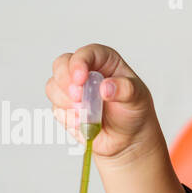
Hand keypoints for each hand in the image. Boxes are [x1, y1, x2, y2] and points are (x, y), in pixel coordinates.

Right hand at [45, 44, 165, 161]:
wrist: (128, 138)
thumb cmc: (134, 112)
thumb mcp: (138, 98)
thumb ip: (126, 90)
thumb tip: (106, 87)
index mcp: (104, 61)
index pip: (86, 53)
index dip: (79, 63)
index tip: (80, 79)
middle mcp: (85, 70)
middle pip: (61, 65)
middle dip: (65, 82)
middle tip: (79, 98)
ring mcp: (72, 88)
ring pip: (53, 87)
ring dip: (67, 103)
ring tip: (87, 115)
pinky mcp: (64, 106)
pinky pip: (56, 109)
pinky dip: (68, 117)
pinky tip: (83, 123)